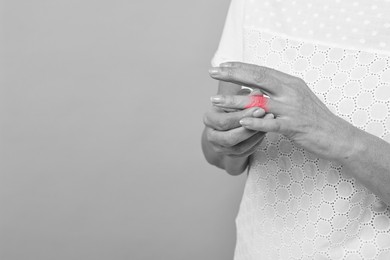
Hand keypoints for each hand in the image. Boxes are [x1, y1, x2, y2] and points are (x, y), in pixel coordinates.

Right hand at [203, 90, 273, 157]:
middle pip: (230, 138)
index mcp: (208, 119)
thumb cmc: (231, 108)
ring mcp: (220, 148)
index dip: (243, 116)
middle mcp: (211, 136)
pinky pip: (246, 152)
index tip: (260, 109)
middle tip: (267, 118)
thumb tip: (258, 93)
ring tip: (269, 124)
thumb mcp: (236, 100)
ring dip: (255, 136)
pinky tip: (265, 131)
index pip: (224, 121)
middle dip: (249, 129)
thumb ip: (246, 98)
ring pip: (239, 147)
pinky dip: (257, 142)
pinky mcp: (231, 156)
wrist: (228, 124)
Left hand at [209, 62, 356, 161]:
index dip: (240, 67)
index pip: (261, 70)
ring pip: (259, 102)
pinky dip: (255, 122)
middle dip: (233, 75)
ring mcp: (292, 108)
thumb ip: (279, 90)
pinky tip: (241, 122)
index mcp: (290, 82)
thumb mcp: (297, 97)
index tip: (222, 65)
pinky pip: (271, 124)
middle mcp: (290, 91)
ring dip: (235, 101)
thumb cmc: (314, 117)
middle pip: (257, 79)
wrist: (337, 135)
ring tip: (215, 101)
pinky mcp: (294, 126)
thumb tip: (259, 86)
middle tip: (213, 72)